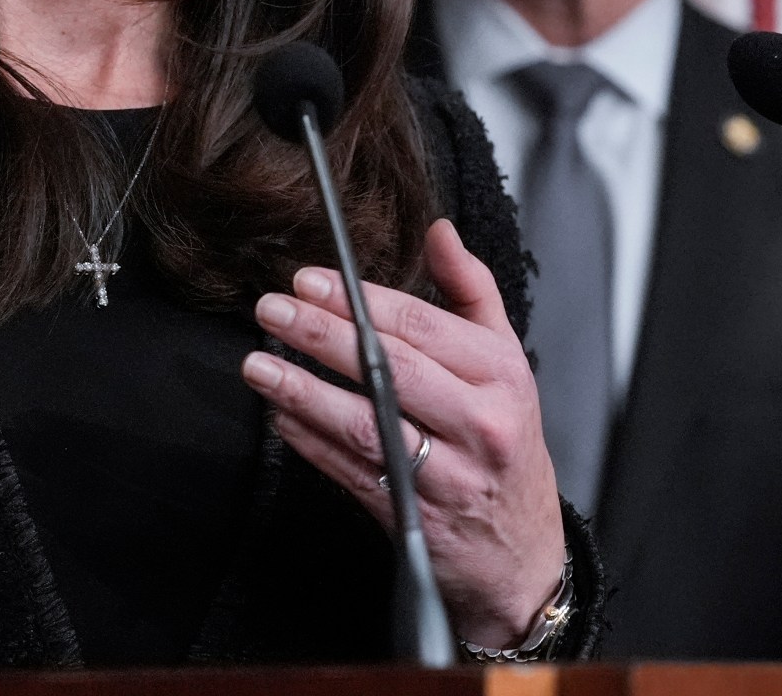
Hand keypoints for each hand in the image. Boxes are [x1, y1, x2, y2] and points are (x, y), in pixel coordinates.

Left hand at [241, 218, 566, 647]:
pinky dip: (310, 443)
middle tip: (273, 309)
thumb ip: (471, 290)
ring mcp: (446, 475)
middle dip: (323, 335)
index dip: (360, 302)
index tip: (309, 280)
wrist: (523, 550)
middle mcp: (478, 424)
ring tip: (258, 365)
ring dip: (304, 392)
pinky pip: (351, 473)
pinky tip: (280, 415)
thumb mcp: (506, 360)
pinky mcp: (413, 516)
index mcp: (500, 376)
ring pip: (365, 426)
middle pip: (389, 370)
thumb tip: (439, 230)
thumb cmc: (507, 440)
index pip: (421, 328)